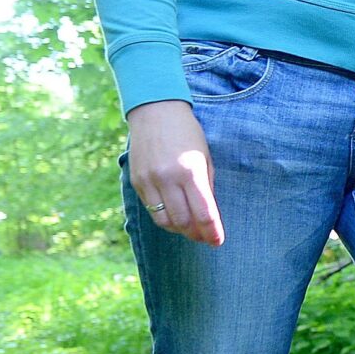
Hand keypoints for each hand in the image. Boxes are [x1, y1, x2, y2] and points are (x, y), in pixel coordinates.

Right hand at [127, 101, 224, 246]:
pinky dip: (164, 219)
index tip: (218, 242)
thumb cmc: (187, 133)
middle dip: (197, 234)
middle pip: (183, 221)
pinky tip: (174, 218)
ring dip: (180, 230)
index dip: (212, 232)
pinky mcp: (136, 182)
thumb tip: (209, 216)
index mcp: (191, 171)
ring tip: (191, 231)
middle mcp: (168, 178)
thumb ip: (206, 187)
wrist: (155, 112)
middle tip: (206, 239)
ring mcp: (149, 181)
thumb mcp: (205, 157)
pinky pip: (151, 209)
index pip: (204, 212)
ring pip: (164, 220)